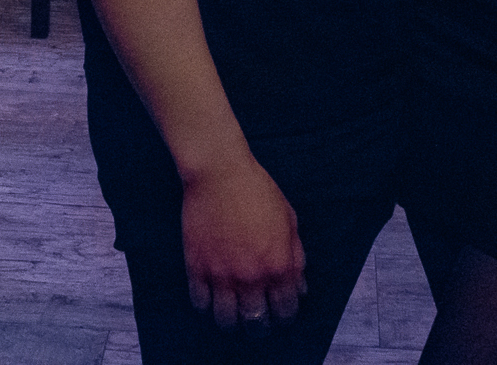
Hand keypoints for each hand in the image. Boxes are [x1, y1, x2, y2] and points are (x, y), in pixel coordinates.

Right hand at [180, 153, 306, 331]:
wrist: (220, 173)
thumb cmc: (258, 191)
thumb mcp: (289, 220)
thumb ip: (296, 256)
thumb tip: (299, 286)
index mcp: (279, 265)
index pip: (285, 310)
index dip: (284, 315)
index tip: (279, 313)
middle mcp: (252, 276)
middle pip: (257, 322)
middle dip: (260, 323)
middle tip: (256, 315)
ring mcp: (222, 274)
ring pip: (226, 319)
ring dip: (232, 319)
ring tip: (233, 311)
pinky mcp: (197, 267)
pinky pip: (200, 302)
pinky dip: (207, 304)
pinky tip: (212, 295)